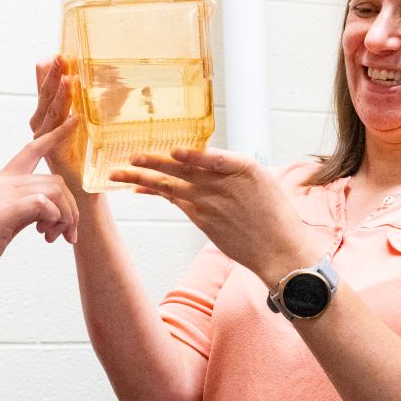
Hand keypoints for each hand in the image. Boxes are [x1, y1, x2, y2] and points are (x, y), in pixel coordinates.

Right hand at [0, 117, 80, 295]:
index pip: (31, 150)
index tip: (74, 120)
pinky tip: (46, 234)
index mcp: (0, 182)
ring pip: (53, 190)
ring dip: (65, 217)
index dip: (55, 134)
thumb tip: (47, 210)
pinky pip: (42, 203)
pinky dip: (53, 219)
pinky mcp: (0, 213)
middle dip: (71, 208)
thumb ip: (25, 209)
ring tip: (56, 237)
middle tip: (67, 233)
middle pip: (54, 180)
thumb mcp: (4, 222)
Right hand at [30, 56, 87, 193]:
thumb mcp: (85, 123)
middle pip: (45, 97)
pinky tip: (78, 117)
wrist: (81, 192)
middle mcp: (40, 128)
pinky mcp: (53, 156)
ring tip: (69, 79)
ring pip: (51, 114)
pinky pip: (59, 138)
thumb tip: (109, 76)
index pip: (45, 90)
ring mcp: (43, 142)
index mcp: (45, 117)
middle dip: (53, 76)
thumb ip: (89, 102)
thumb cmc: (84, 157)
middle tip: (60, 57)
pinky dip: (68, 126)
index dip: (49, 73)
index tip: (54, 54)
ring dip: (61, 96)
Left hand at [109, 147, 320, 287]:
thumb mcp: (262, 179)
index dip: (187, 155)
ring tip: (121, 172)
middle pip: (180, 169)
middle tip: (129, 155)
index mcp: (241, 167)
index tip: (170, 150)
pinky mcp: (202, 221)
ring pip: (170, 186)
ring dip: (143, 177)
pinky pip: (174, 202)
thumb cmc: (275, 214)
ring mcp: (209, 204)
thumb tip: (204, 156)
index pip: (207, 156)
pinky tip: (140, 188)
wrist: (279, 250)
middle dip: (151, 161)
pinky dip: (156, 193)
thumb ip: (231, 166)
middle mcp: (221, 185)